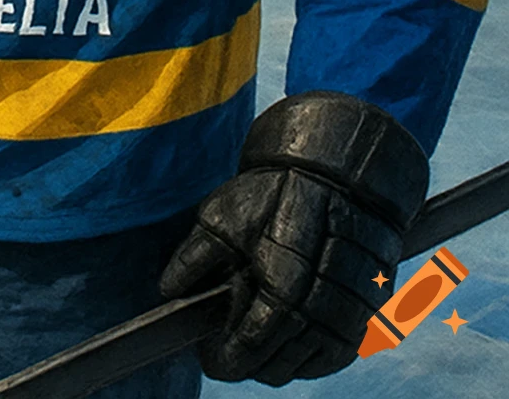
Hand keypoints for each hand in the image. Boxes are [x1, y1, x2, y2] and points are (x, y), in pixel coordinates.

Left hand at [158, 91, 428, 385]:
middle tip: (229, 342)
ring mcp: (348, 314)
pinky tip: (292, 339)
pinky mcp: (368, 311)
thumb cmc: (278, 190)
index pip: (247, 351)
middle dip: (246, 360)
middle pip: (275, 366)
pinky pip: (336, 354)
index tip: (209, 356)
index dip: (223, 360)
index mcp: (282, 289)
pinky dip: (311, 357)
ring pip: (305, 365)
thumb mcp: (224, 214)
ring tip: (258, 339)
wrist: (340, 171)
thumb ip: (193, 258)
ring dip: (278, 361)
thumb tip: (169, 291)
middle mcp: (319, 310)